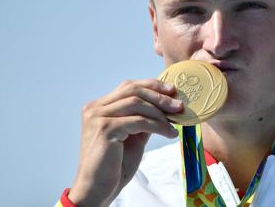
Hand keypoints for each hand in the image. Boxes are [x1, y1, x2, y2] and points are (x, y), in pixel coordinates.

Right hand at [68, 79, 181, 206]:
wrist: (98, 189)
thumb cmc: (114, 165)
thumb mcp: (133, 136)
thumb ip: (143, 119)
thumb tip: (166, 107)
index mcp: (99, 107)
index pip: (129, 87)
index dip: (152, 86)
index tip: (172, 91)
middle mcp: (95, 108)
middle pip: (133, 90)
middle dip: (159, 96)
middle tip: (179, 105)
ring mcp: (98, 117)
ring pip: (136, 103)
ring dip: (160, 112)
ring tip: (175, 123)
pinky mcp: (105, 129)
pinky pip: (138, 121)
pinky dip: (157, 126)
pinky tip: (169, 133)